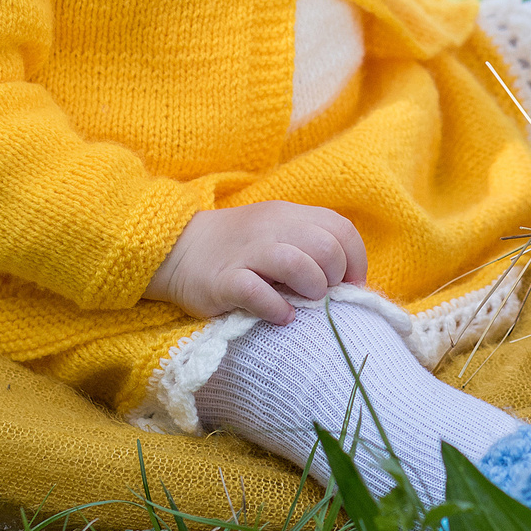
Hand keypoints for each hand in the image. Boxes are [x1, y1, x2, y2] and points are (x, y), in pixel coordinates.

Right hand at [144, 201, 368, 323]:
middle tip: (321, 295)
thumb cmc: (236, 250)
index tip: (348, 286)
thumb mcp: (277, 234)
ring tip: (304, 302)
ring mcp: (247, 253)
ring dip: (311, 288)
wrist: (175, 250)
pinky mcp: (223, 281)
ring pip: (298, 263)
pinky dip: (276, 308)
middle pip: (326, 246)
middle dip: (334, 277)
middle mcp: (271, 228)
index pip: (342, 230)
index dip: (355, 262)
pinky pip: (257, 291)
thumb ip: (309, 247)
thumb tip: (347, 281)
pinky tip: (280, 316)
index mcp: (289, 215)